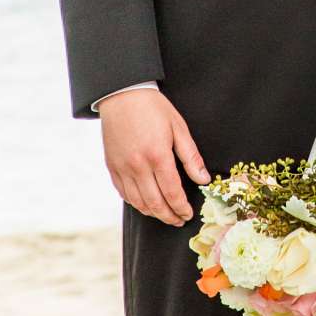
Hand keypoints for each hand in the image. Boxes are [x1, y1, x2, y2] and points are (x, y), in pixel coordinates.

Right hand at [100, 88, 208, 224]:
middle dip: (169, 216)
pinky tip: (146, 203)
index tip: (188, 214)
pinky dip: (136, 203)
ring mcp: (122, 168)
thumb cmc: (153, 108)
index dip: (181, 208)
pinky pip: (124, 193)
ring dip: (153, 213)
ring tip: (164, 215)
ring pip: (138, 202)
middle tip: (178, 221)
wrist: (121, 95)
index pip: (172, 193)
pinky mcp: (112, 167)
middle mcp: (138, 166)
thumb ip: (191, 157)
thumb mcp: (178, 127)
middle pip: (154, 203)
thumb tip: (203, 180)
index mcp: (157, 156)